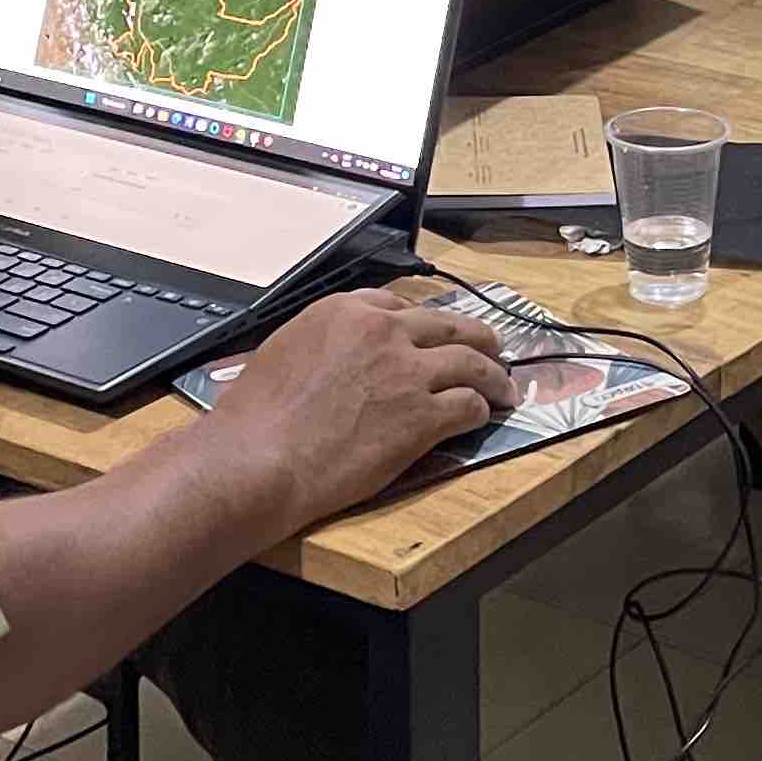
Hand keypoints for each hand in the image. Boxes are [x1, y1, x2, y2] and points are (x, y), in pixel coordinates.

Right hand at [200, 290, 513, 523]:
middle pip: (446, 325)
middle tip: (492, 346)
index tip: (430, 333)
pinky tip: (482, 417)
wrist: (261, 457)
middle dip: (475, 335)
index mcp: (345, 311)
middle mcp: (383, 332)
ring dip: (493, 374)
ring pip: (471, 362)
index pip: (398, 303)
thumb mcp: (285, 350)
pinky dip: (480, 410)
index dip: (421, 321)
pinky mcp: (422, 416)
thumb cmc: (257, 415)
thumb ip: (325, 341)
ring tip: (504, 385)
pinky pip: (467, 405)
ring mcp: (408, 372)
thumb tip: (339, 355)